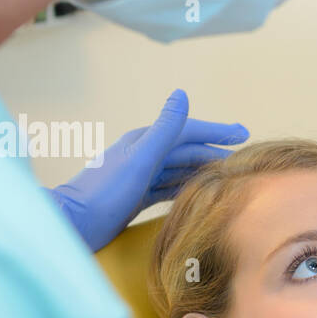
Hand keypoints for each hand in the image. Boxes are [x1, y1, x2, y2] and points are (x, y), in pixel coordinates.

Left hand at [48, 89, 247, 251]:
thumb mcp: (139, 159)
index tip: (243, 132)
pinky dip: (185, 186)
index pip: (188, 130)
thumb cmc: (105, 193)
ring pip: (179, 169)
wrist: (73, 223)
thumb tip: (182, 94)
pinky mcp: (136, 197)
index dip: (216, 130)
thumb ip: (164, 129)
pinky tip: (198, 193)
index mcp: (145, 142)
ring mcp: (139, 176)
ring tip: (227, 176)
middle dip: (214, 151)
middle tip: (243, 160)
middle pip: (186, 150)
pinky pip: (168, 187)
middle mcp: (143, 155)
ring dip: (202, 169)